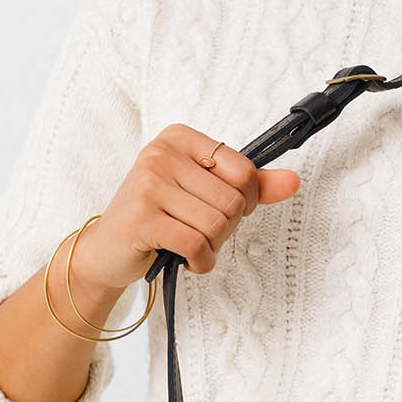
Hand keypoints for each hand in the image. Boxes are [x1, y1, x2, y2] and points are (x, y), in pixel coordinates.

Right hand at [71, 123, 301, 290]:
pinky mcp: (141, 217)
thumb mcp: (204, 194)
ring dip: (212, 248)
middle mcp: (161, 153)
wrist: (107, 249)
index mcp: (180, 139)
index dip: (245, 202)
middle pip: (233, 201)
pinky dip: (201, 262)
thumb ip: (251, 186)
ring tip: (188, 245)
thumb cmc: (159, 218)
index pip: (244, 171)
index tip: (221, 210)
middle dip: (225, 229)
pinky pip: (197, 243)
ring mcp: (148, 183)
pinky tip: (187, 260)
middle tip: (198, 232)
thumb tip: (294, 181)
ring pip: (217, 224)